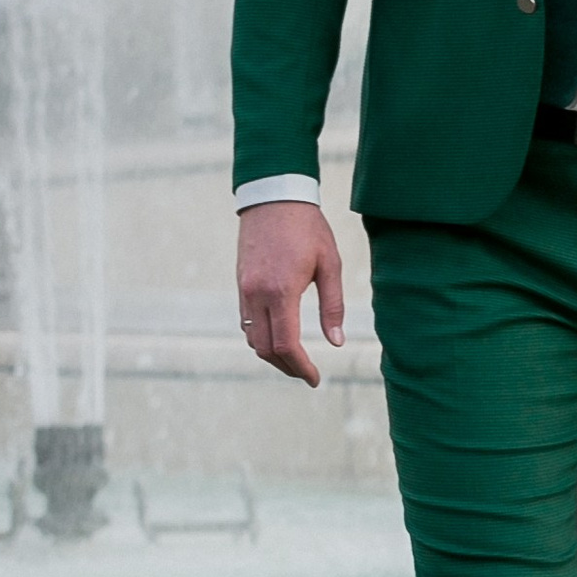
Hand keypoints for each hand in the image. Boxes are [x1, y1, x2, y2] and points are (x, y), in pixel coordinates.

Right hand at [236, 203, 346, 382]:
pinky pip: (246, 321)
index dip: (300, 367)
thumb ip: (333, 306)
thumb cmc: (308, 228)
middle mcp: (256, 294)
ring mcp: (244, 289)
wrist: (273, 197)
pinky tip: (279, 338)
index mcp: (281, 291)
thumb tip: (335, 342)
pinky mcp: (240, 283)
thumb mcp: (330, 264)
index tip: (315, 379)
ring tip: (295, 360)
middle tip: (308, 374)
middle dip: (286, 367)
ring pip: (252, 338)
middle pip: (264, 349)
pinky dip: (261, 337)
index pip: (285, 345)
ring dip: (271, 355)